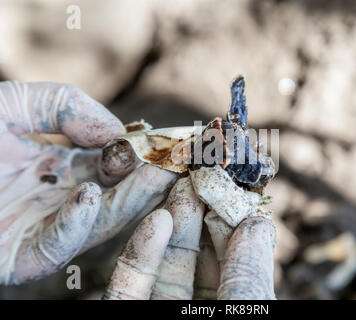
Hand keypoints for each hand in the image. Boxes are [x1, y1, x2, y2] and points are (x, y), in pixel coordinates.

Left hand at [0, 81, 176, 284]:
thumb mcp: (17, 102)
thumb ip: (68, 107)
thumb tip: (117, 133)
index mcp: (60, 166)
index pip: (113, 162)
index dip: (143, 152)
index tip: (174, 141)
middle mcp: (59, 198)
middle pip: (114, 193)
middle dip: (149, 178)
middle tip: (182, 162)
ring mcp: (42, 227)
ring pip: (97, 220)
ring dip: (127, 201)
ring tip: (155, 176)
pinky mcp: (20, 256)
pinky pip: (57, 246)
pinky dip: (76, 223)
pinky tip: (88, 195)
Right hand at [104, 177, 275, 299]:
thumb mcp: (247, 305)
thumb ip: (248, 269)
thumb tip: (257, 223)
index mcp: (228, 306)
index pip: (229, 260)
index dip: (227, 220)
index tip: (226, 184)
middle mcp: (193, 309)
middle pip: (192, 257)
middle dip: (195, 213)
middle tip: (198, 174)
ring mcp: (158, 310)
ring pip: (161, 266)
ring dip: (170, 224)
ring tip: (181, 186)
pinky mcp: (124, 316)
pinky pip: (128, 287)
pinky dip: (140, 253)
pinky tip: (157, 220)